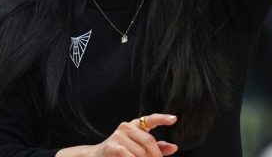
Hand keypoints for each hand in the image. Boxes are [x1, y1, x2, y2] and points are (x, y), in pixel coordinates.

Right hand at [56, 114, 178, 156]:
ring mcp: (118, 135)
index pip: (151, 119)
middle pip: (149, 141)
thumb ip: (156, 147)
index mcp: (136, 125)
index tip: (174, 119)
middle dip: (155, 156)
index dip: (162, 118)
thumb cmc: (121, 152)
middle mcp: (126, 126)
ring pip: (140, 152)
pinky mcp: (111, 146)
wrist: (97, 156)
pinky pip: (129, 155)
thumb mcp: (139, 148)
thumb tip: (173, 148)